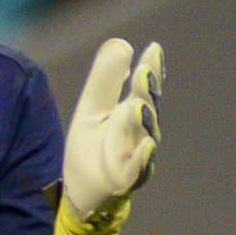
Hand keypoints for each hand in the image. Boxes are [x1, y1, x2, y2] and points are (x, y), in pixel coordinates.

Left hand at [62, 38, 163, 220]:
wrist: (82, 191)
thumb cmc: (92, 148)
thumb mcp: (91, 109)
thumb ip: (105, 80)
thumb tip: (122, 44)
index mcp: (130, 113)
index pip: (144, 88)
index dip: (150, 70)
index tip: (153, 50)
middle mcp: (138, 133)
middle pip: (147, 109)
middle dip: (147, 92)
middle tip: (144, 72)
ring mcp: (134, 157)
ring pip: (143, 137)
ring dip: (143, 121)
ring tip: (137, 105)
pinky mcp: (126, 180)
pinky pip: (138, 170)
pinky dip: (142, 159)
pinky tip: (145, 146)